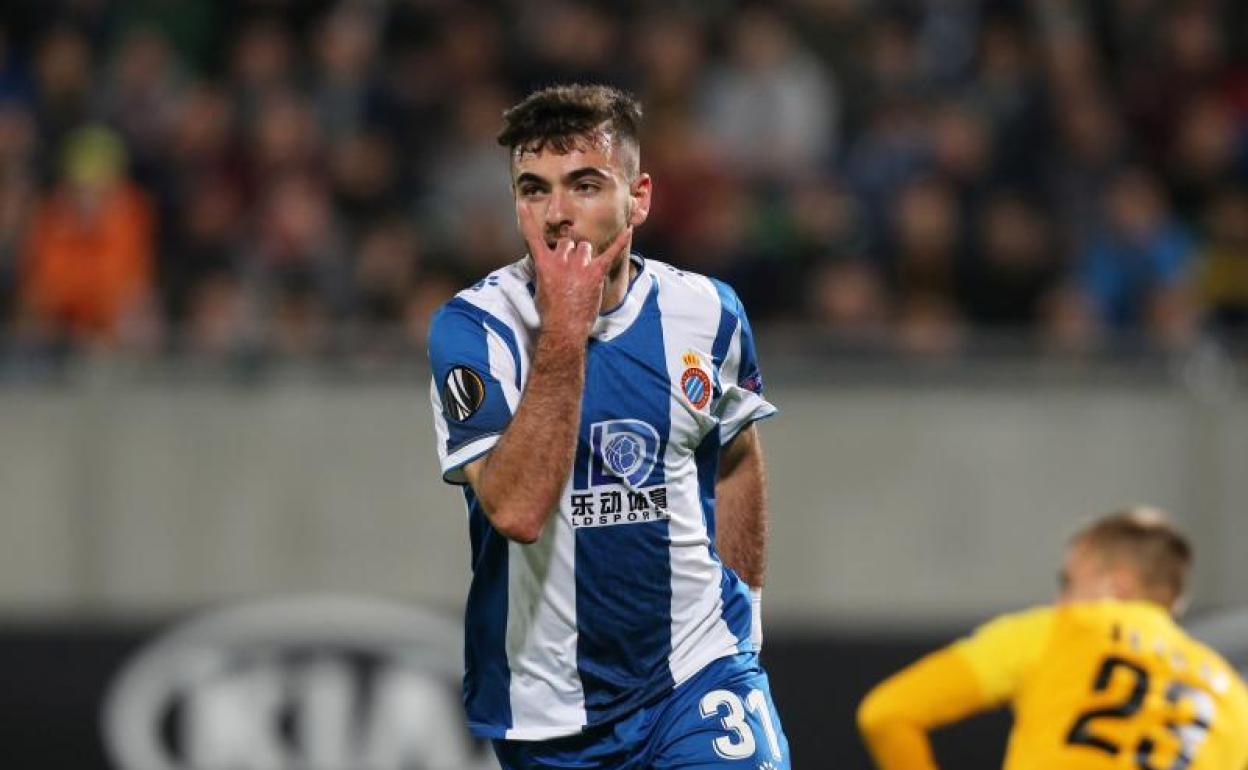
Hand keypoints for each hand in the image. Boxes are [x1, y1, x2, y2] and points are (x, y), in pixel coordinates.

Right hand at [519, 205, 630, 339]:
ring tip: (584, 276)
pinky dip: (620, 241)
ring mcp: (578, 266)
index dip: (527, 220)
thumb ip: (545, 272)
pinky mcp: (595, 273)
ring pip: (585, 247)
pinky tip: (629, 229)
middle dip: (571, 254)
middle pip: (568, 243)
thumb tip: (550, 266)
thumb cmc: (551, 313)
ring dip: (586, 257)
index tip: (522, 204)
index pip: (532, 237)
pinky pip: (610, 253)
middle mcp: (560, 260)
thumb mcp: (540, 289)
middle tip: (572, 274)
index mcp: (543, 264)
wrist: (564, 328)